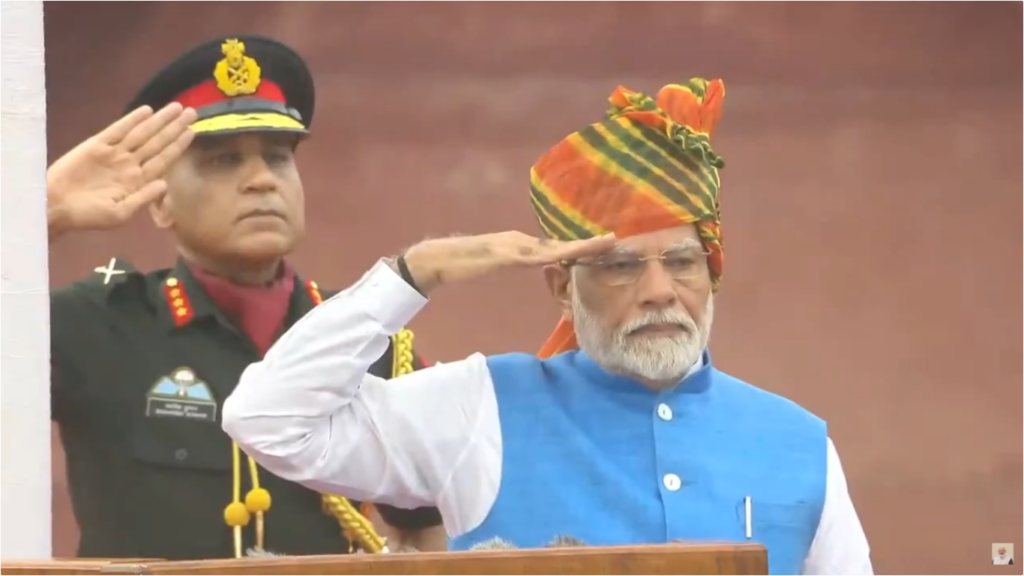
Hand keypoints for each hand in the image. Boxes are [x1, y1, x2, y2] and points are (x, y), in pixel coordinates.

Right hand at [47, 103, 197, 236]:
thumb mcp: (120, 213)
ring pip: (142, 133)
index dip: (177, 146)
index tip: (192, 132)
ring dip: (160, 121)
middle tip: (193, 113)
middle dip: (174, 128)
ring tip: (177, 108)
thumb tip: (164, 184)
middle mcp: (130, 164)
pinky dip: (132, 120)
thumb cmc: (88, 215)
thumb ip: (143, 198)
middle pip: (157, 142)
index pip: (163, 160)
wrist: (56, 206)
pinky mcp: (97, 145)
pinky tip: (147, 111)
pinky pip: (118, 130)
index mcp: (138, 181)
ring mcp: (115, 153)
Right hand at [402, 231, 615, 293]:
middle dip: (588, 244)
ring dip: (581, 246)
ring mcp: (516, 245)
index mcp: (521, 244)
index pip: (556, 246)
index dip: (580, 247)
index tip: (603, 246)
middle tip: (615, 240)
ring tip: (605, 243)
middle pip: (561, 244)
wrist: (441, 258)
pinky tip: (573, 255)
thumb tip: (539, 265)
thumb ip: (518, 261)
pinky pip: (539, 256)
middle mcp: (522, 240)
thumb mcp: (498, 263)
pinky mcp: (508, 254)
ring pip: (555, 247)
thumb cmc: (465, 263)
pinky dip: (558, 255)